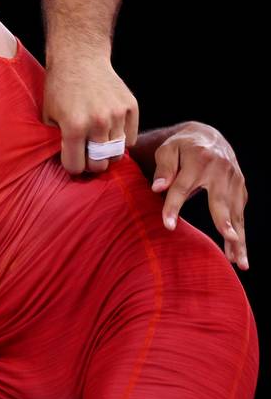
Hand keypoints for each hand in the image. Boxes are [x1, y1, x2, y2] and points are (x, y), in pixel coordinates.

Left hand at [43, 56, 138, 175]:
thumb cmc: (59, 88)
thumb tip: (68, 164)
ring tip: (97, 143)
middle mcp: (98, 122)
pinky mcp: (131, 107)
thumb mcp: (48, 116)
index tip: (71, 160)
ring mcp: (117, 114)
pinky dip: (121, 140)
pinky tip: (109, 130)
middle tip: (86, 155)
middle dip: (91, 164)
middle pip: (100, 165)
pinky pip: (131, 139)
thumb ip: (57, 141)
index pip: (76, 166)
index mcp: (74, 127)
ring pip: (118, 154)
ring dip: (107, 153)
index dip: (72, 166)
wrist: (79, 58)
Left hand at [150, 121, 248, 269]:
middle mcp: (221, 170)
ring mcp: (235, 180)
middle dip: (224, 219)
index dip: (174, 206)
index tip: (167, 226)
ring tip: (238, 261)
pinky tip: (237, 254)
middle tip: (227, 237)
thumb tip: (157, 188)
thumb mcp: (168, 150)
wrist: (209, 137)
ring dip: (238, 237)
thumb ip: (163, 169)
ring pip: (236, 212)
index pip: (182, 186)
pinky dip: (240, 233)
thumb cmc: (182, 147)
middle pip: (220, 200)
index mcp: (198, 159)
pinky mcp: (241, 189)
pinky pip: (241, 214)